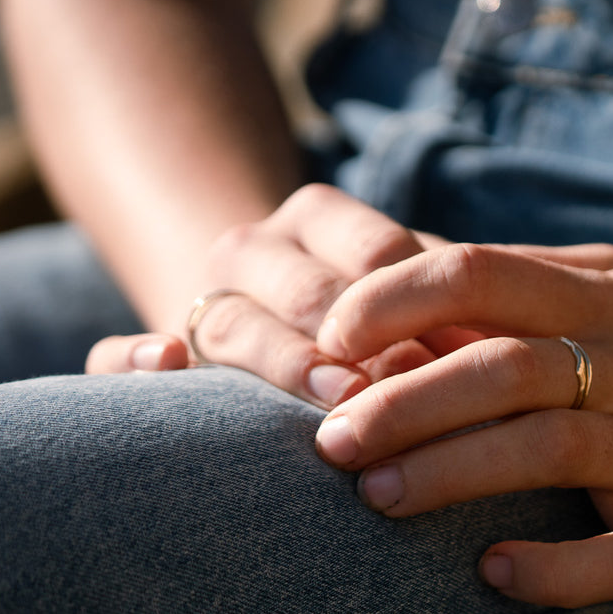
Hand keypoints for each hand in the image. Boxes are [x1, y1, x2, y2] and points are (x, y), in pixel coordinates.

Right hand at [85, 184, 469, 406]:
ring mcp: (199, 299)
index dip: (416, 302)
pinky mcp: (151, 356)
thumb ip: (448, 314)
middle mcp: (254, 251)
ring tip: (337, 394)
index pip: (372, 251)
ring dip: (285, 361)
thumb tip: (498, 357)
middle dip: (357, 339)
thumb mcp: (422, 303)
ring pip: (227, 322)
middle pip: (304, 289)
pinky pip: (114, 356)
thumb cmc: (386, 331)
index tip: (459, 355)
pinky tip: (167, 366)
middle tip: (405, 386)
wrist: (287, 339)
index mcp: (321, 218)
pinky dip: (131, 362)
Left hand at [311, 243, 612, 607]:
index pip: (483, 275)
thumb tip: (396, 282)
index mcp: (606, 300)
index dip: (394, 302)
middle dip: (406, 402)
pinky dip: (554, 568)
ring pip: (550, 451)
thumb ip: (523, 284)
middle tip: (328, 441)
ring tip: (377, 499)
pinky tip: (493, 572)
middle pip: (506, 368)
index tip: (329, 341)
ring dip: (454, 475)